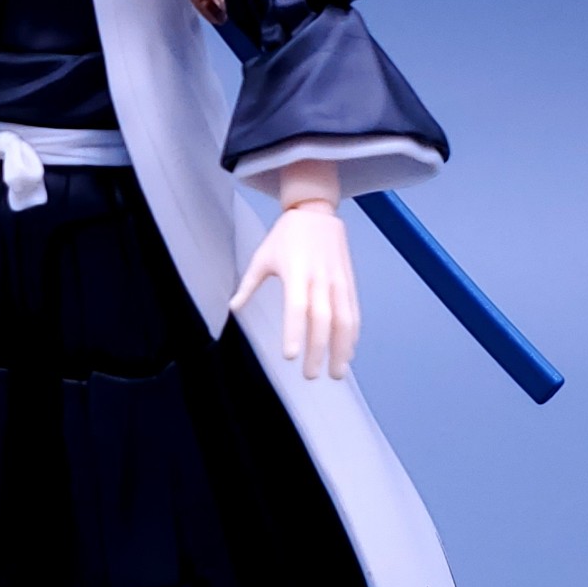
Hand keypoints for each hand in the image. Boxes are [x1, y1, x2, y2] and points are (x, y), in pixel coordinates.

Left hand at [229, 202, 359, 379]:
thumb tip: (233, 308)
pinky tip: (348, 352)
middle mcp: (320, 278)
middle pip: (323, 319)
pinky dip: (352, 334)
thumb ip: (248, 284)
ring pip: (345, 319)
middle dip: (319, 350)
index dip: (294, 332)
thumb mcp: (262, 256)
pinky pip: (354, 311)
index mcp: (296, 272)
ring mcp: (338, 280)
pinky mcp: (349, 281)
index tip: (290, 356)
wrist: (316, 211)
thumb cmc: (285, 236)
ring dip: (342, 348)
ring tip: (336, 372)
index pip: (296, 307)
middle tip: (311, 375)